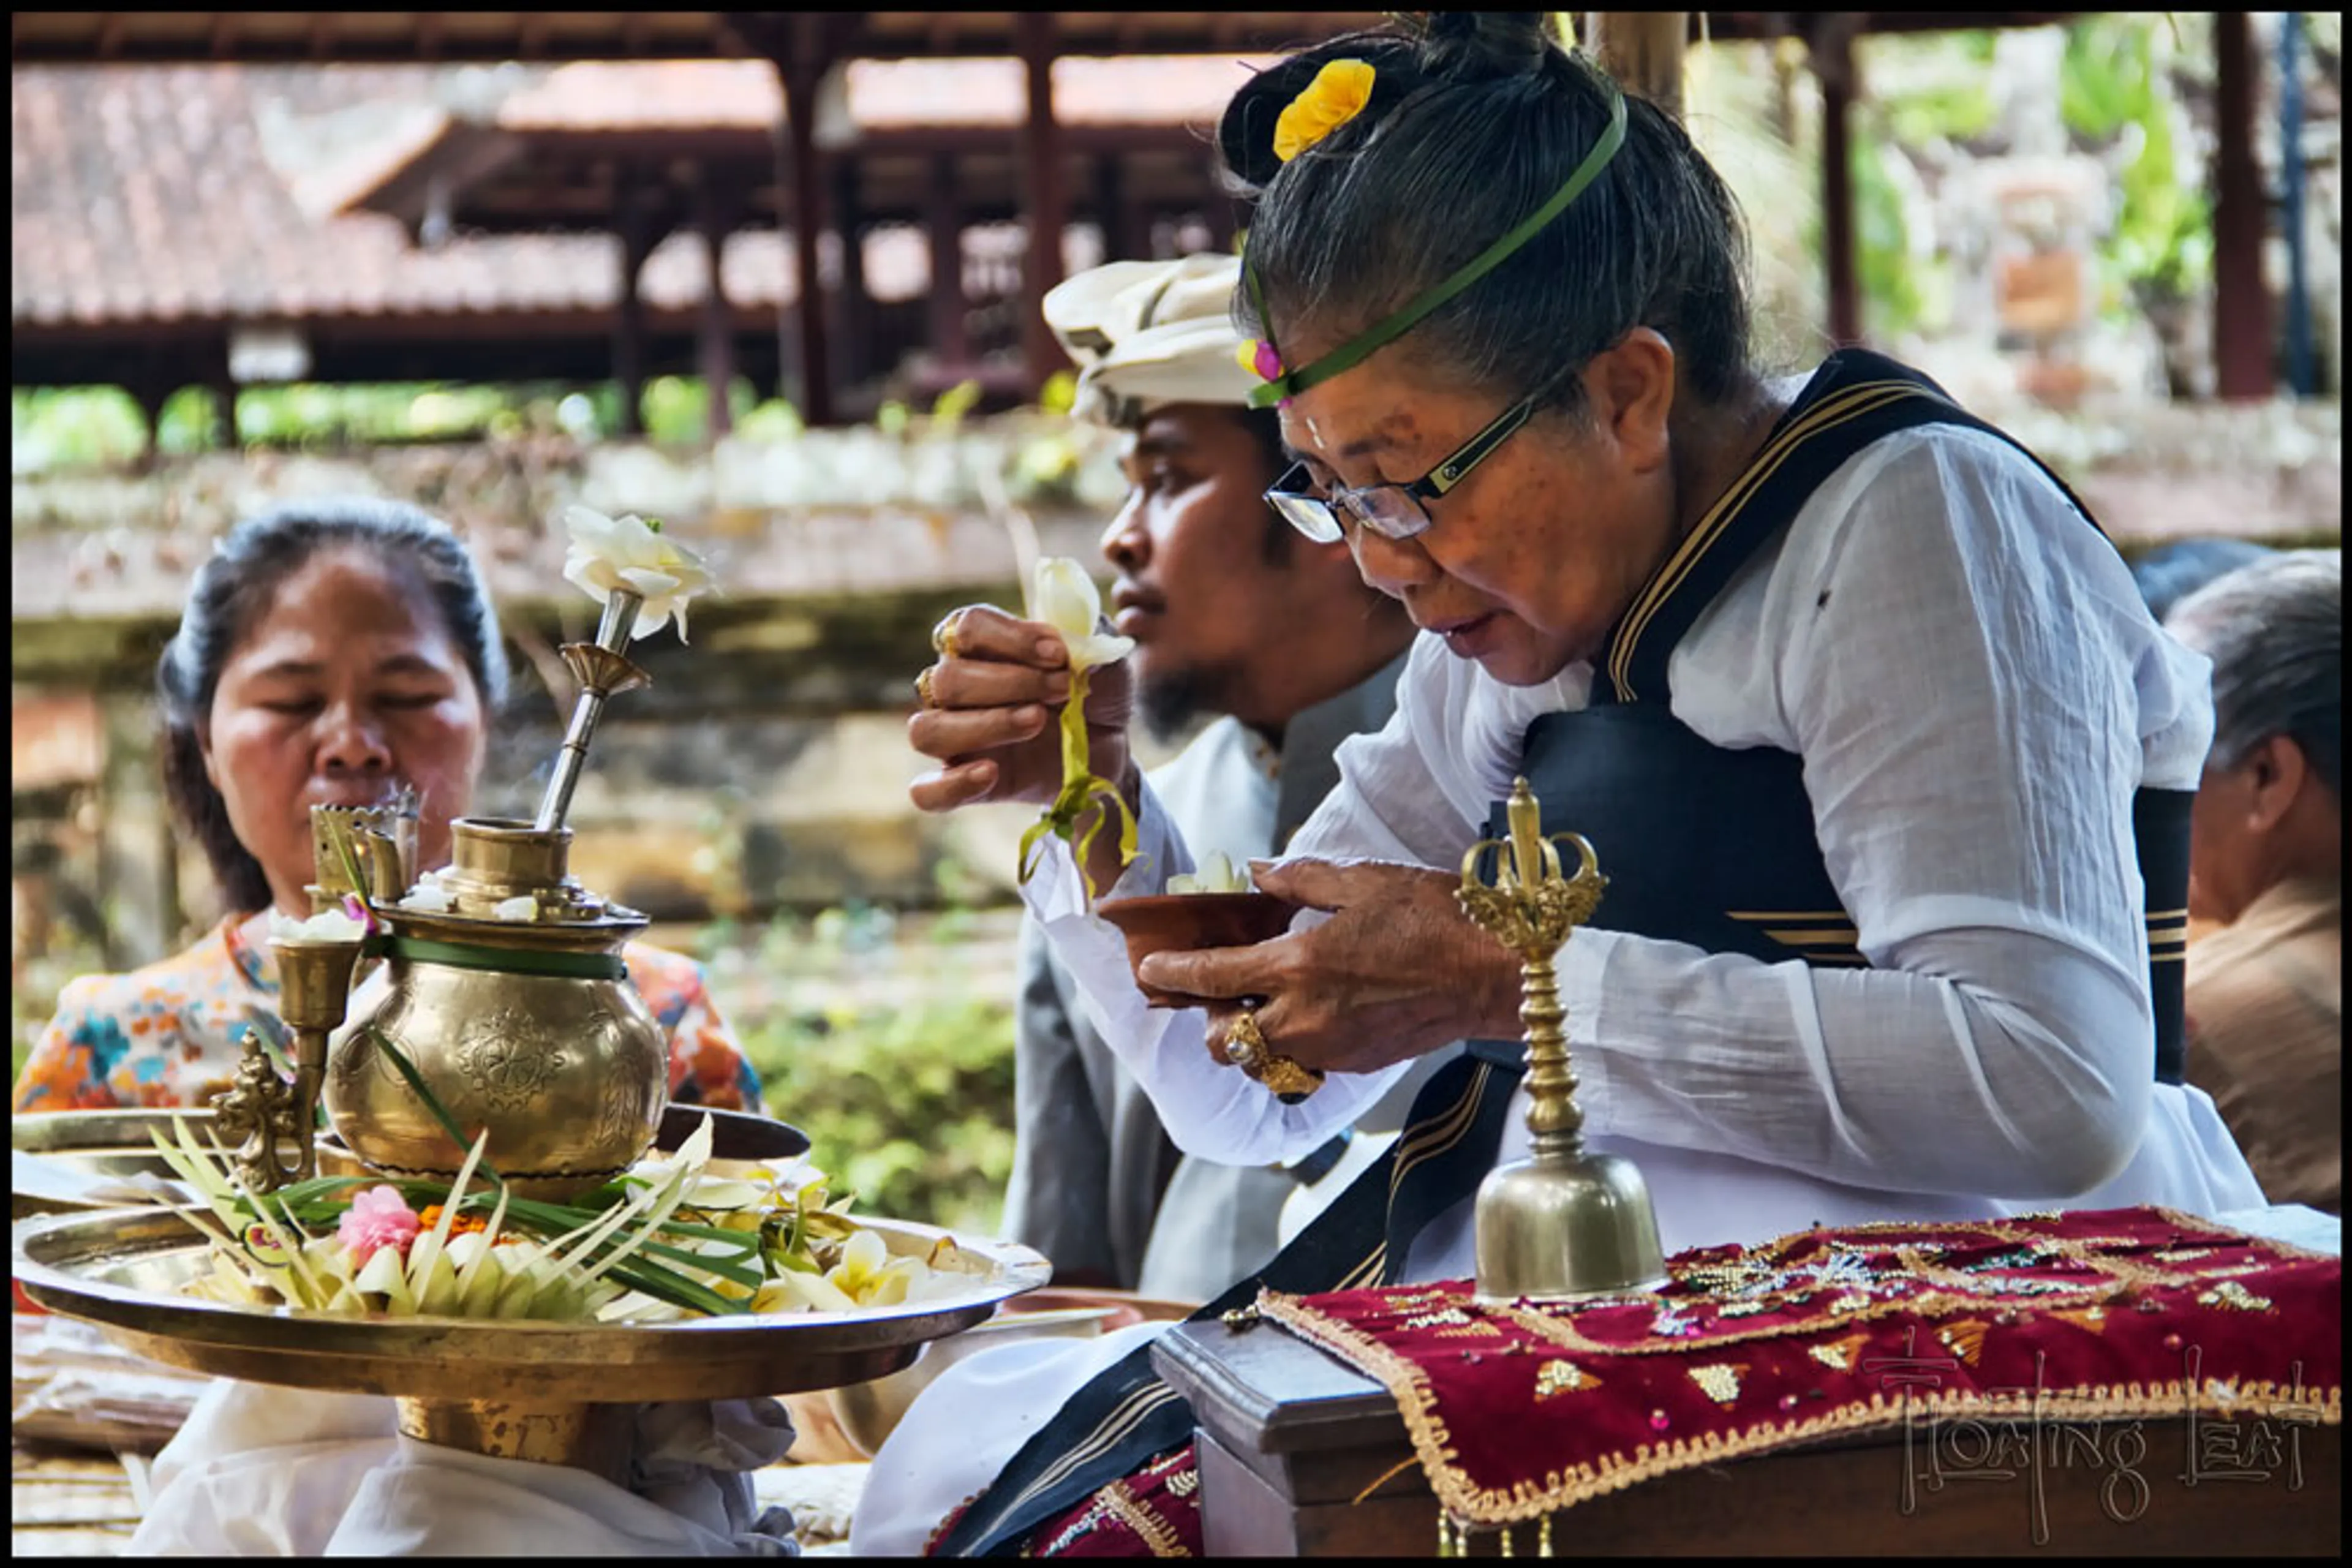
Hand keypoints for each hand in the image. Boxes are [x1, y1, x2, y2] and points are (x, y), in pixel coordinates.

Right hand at [907, 605, 1134, 812]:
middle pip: (946, 680)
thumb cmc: (1093, 694)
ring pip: (927, 730)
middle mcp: (954, 688)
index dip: (1010, 637)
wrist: (1106, 749)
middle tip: (1063, 690)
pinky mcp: (962, 782)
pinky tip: (991, 773)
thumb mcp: (1105, 665)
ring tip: (1036, 722)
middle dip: (1011, 682)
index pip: (967, 627)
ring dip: (985, 725)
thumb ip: (1089, 648)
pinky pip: (926, 792)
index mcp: (980, 646)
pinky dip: (951, 785)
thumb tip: (1072, 650)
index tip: (1058, 654)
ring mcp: (953, 738)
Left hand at [1134, 858, 1522, 1077]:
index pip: (1213, 977)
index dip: (1173, 974)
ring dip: (1251, 1037)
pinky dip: (1293, 1045)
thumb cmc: (1436, 918)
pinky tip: (1312, 1014)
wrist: (1495, 974)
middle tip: (1220, 990)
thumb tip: (1256, 873)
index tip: (1149, 971)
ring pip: (1262, 1059)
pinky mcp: (1357, 1063)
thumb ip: (1300, 880)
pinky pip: (1303, 1064)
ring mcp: (1331, 1048)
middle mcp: (1305, 1017)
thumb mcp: (1363, 881)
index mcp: (1299, 965)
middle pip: (1224, 1041)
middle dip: (1210, 1020)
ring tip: (1265, 1002)